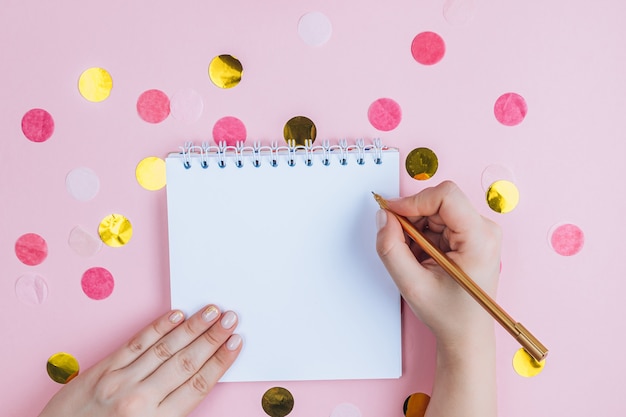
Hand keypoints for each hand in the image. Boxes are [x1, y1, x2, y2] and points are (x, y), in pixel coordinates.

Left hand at [39, 305, 241, 416]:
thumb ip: (171, 414)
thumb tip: (198, 381)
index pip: (198, 384)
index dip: (220, 361)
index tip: (236, 343)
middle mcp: (141, 400)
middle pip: (187, 362)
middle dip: (213, 338)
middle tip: (231, 318)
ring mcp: (120, 382)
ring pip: (165, 349)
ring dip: (193, 328)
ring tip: (212, 312)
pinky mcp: (102, 370)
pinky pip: (136, 344)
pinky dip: (158, 328)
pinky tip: (176, 316)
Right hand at [375, 180, 500, 346]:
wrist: (466, 334)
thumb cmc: (448, 314)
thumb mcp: (412, 284)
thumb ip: (391, 248)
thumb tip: (383, 217)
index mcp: (480, 239)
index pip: (446, 196)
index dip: (413, 201)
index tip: (391, 214)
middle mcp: (485, 230)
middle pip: (439, 201)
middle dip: (412, 218)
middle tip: (399, 243)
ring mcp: (479, 231)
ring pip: (436, 209)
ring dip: (416, 228)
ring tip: (413, 257)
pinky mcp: (470, 235)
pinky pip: (438, 220)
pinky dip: (422, 234)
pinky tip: (421, 257)